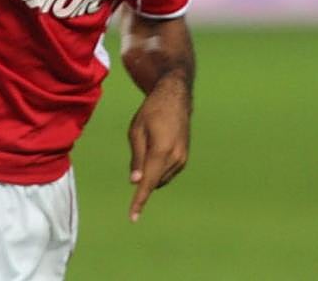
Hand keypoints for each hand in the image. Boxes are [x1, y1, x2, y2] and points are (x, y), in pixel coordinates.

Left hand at [127, 77, 190, 221]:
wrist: (175, 98)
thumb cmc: (151, 112)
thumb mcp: (136, 131)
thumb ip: (137, 158)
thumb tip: (135, 182)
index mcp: (161, 150)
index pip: (148, 182)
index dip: (139, 200)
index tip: (133, 217)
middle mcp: (175, 157)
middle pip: (154, 182)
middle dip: (142, 179)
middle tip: (139, 148)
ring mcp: (182, 158)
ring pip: (160, 179)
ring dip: (150, 174)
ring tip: (149, 144)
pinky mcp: (184, 158)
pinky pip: (167, 173)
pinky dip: (158, 171)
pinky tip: (156, 151)